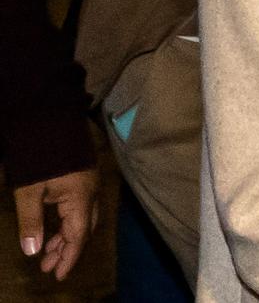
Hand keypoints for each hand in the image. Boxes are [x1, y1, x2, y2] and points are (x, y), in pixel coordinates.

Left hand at [13, 167, 100, 281]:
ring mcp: (89, 185)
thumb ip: (31, 222)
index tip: (59, 275)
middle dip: (68, 250)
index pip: (79, 235)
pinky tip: (53, 229)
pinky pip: (80, 209)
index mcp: (81, 198)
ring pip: (83, 219)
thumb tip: (32, 251)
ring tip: (47, 253)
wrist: (50, 121)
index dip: (69, 257)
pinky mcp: (83, 179)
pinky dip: (67, 223)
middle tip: (49, 268)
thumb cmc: (40, 157)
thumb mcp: (29, 192)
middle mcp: (91, 193)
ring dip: (66, 237)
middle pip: (85, 229)